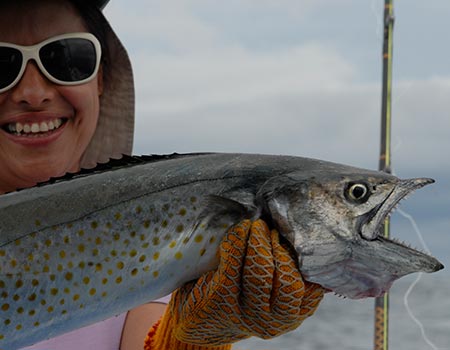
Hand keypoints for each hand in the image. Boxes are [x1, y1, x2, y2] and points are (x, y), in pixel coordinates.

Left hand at [144, 219, 324, 348]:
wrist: (200, 320)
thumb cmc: (244, 297)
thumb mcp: (274, 294)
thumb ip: (289, 273)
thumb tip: (305, 236)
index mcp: (292, 315)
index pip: (310, 288)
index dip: (303, 259)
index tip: (294, 236)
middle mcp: (272, 321)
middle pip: (288, 281)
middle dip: (280, 248)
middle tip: (271, 228)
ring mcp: (245, 313)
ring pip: (261, 273)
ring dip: (260, 243)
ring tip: (257, 226)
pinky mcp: (220, 299)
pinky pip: (233, 264)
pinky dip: (237, 241)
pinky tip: (239, 229)